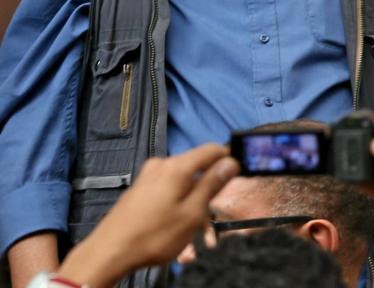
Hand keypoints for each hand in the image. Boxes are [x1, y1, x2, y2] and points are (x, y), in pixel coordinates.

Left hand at [59, 143, 238, 287]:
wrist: (108, 253)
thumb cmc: (152, 236)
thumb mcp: (192, 213)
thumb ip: (212, 184)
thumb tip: (230, 163)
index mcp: (176, 167)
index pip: (212, 150)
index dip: (228, 161)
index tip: (236, 178)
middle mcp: (160, 165)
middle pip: (196, 167)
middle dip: (207, 187)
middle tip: (211, 215)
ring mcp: (147, 177)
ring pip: (181, 181)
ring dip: (191, 200)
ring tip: (191, 228)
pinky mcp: (138, 190)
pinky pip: (166, 190)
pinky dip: (175, 204)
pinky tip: (172, 226)